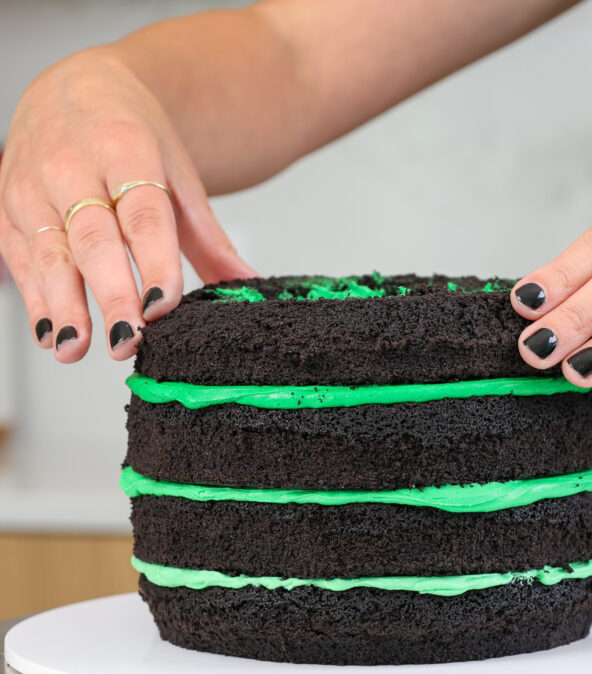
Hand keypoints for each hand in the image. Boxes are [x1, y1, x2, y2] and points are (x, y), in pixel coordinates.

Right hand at [0, 48, 253, 362]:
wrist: (72, 89)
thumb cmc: (128, 137)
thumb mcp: (177, 175)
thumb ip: (209, 239)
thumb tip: (250, 287)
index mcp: (124, 148)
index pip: (144, 214)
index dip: (154, 263)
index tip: (162, 307)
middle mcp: (72, 164)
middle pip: (94, 239)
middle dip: (111, 293)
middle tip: (127, 341)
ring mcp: (34, 187)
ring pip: (50, 253)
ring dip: (62, 306)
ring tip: (75, 348)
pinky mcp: (9, 209)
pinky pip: (20, 259)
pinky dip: (35, 300)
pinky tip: (51, 335)